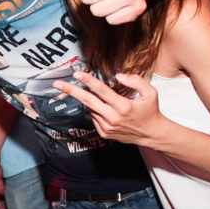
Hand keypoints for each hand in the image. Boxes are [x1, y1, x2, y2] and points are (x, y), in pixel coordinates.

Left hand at [53, 70, 167, 145]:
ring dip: (90, 100)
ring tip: (103, 98)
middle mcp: (113, 118)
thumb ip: (136, 81)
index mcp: (123, 107)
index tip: (77, 74)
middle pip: (88, 101)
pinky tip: (106, 109)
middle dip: (71, 91)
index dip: (88, 81)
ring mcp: (107, 127)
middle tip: (58, 83)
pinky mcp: (104, 133)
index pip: (102, 91)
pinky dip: (96, 110)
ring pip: (91, 108)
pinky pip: (94, 117)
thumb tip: (119, 76)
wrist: (151, 134)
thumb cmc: (150, 111)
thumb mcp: (150, 92)